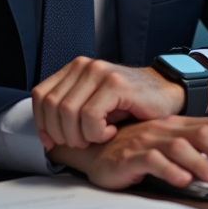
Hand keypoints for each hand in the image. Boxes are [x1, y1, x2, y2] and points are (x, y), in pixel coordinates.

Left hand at [32, 57, 185, 149]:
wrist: (167, 93)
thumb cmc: (131, 104)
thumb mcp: (94, 104)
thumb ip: (70, 112)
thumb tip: (46, 136)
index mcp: (74, 69)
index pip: (40, 95)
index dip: (42, 123)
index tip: (53, 141)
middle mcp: (84, 66)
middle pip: (52, 107)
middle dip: (63, 134)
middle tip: (83, 142)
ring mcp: (99, 72)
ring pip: (68, 113)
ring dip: (81, 136)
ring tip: (98, 137)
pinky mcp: (115, 84)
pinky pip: (90, 116)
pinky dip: (97, 133)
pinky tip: (110, 132)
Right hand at [48, 116, 207, 189]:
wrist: (94, 150)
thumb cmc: (132, 150)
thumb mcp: (165, 147)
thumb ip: (191, 152)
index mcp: (176, 123)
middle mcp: (164, 128)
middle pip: (202, 134)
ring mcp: (146, 140)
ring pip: (180, 146)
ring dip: (201, 163)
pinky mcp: (129, 156)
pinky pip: (152, 160)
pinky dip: (169, 171)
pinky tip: (182, 181)